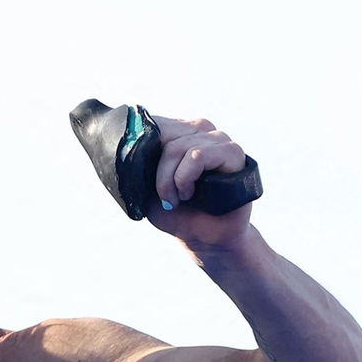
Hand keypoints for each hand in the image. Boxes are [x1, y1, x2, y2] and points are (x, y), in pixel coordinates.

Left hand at [147, 115, 254, 249]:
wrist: (205, 238)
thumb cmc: (178, 213)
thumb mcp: (148, 186)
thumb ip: (140, 162)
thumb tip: (129, 143)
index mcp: (181, 133)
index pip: (156, 123)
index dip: (143, 146)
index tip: (140, 174)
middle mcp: (201, 131)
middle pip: (164, 134)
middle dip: (158, 171)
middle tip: (166, 196)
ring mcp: (219, 139)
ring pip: (179, 147)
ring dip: (171, 179)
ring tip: (180, 197)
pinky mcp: (233, 153)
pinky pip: (198, 155)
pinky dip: (186, 177)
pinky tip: (190, 193)